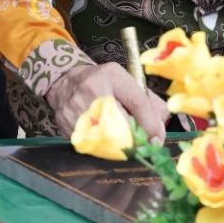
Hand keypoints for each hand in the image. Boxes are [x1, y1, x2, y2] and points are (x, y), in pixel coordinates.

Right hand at [45, 62, 168, 142]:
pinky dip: (100, 147)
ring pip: (106, 139)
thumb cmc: (102, 83)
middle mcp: (91, 89)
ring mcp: (76, 108)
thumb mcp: (125, 82)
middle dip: (134, 140)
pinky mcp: (66, 124)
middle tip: (140, 146)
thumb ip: (147, 103)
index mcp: (111, 75)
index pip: (137, 102)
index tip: (156, 140)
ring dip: (117, 146)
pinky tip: (101, 139)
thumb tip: (159, 131)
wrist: (65, 82)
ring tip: (120, 142)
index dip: (150, 125)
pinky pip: (90, 144)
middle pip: (122, 125)